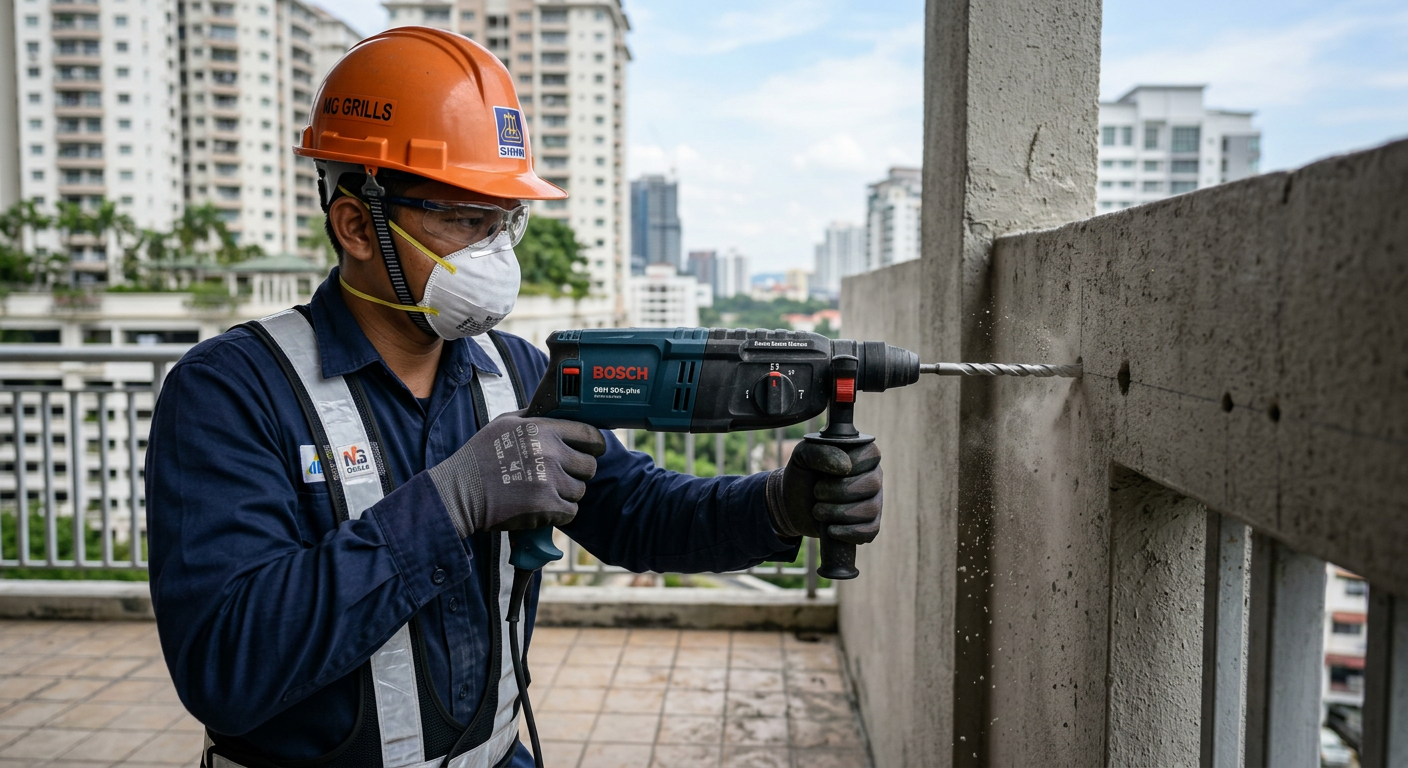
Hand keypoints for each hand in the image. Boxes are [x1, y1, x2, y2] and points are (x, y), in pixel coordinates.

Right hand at [428, 411, 606, 536]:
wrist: (459, 492)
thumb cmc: (480, 457)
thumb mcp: (503, 423)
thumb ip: (533, 417)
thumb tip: (556, 411)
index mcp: (541, 428)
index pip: (589, 434)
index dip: (595, 444)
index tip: (592, 451)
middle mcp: (548, 452)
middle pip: (589, 466)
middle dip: (578, 472)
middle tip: (561, 476)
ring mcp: (548, 480)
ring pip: (579, 490)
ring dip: (566, 494)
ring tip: (543, 492)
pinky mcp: (545, 506)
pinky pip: (570, 511)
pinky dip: (559, 513)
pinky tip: (540, 507)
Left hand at [768, 441, 881, 543]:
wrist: (792, 503)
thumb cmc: (802, 474)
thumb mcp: (803, 455)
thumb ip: (821, 451)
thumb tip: (846, 467)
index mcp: (862, 454)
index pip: (871, 455)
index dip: (850, 464)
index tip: (827, 472)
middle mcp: (873, 476)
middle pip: (871, 484)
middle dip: (839, 491)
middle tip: (817, 492)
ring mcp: (874, 502)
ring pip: (870, 509)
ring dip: (839, 512)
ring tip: (818, 511)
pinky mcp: (868, 525)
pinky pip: (870, 531)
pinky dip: (848, 532)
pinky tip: (830, 530)